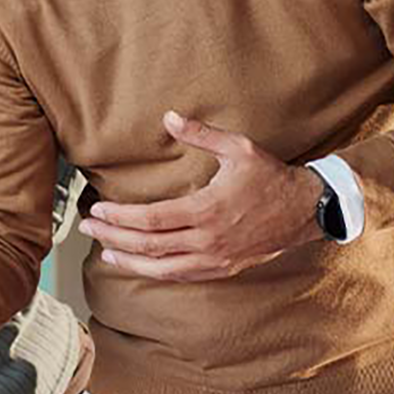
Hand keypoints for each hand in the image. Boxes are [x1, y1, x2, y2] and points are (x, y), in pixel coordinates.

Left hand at [80, 111, 324, 281]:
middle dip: (114, 236)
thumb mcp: (238, 147)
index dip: (120, 216)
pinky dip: (156, 271)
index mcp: (207, 210)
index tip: (99, 208)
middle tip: (88, 227)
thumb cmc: (270, 177)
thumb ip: (200, 134)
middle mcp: (208, 240)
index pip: (151, 219)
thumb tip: (168, 118)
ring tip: (106, 249)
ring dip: (129, 259)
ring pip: (162, 268)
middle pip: (149, 245)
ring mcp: (216, 259)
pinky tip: (141, 264)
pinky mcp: (223, 268)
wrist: (305, 210)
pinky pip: (181, 276)